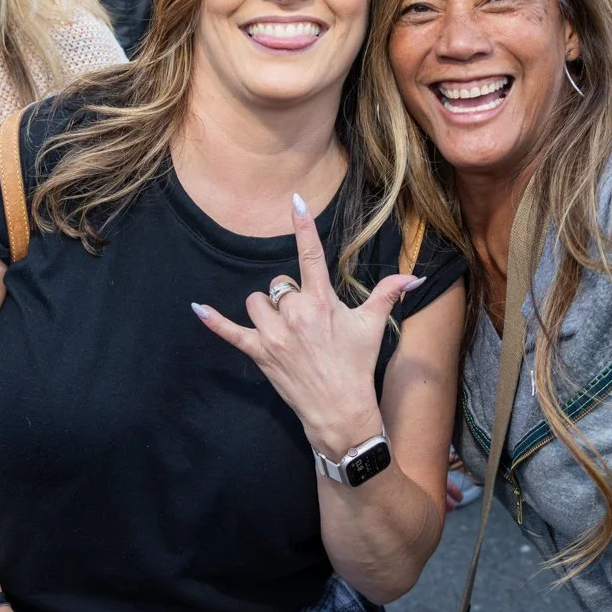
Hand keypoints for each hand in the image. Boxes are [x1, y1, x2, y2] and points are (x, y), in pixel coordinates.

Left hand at [192, 193, 420, 459]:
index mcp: (323, 301)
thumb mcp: (373, 326)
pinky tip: (197, 308)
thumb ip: (387, 294)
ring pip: (257, 301)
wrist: (340, 410)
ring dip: (267, 310)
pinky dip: (213, 321)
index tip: (295, 202)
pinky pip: (230, 332)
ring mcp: (274, 334)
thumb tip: (414, 278)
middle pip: (278, 284)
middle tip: (305, 320)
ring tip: (284, 329)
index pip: (311, 255)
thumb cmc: (357, 365)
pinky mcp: (259, 353)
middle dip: (288, 296)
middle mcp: (296, 314)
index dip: (304, 227)